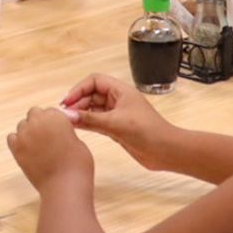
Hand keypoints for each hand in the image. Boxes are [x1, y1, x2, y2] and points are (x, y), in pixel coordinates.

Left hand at [7, 105, 93, 189]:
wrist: (65, 185)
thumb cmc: (77, 165)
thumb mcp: (78, 141)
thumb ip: (65, 131)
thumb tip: (59, 132)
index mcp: (55, 116)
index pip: (51, 111)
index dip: (55, 121)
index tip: (57, 130)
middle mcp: (38, 121)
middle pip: (34, 114)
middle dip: (40, 122)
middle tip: (48, 137)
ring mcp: (25, 134)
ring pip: (22, 125)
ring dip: (29, 131)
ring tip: (39, 146)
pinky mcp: (16, 148)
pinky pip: (12, 138)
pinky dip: (18, 142)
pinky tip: (27, 150)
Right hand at [61, 72, 177, 169]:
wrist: (167, 151)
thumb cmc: (147, 132)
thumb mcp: (116, 124)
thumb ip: (90, 119)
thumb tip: (67, 116)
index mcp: (121, 91)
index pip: (94, 81)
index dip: (79, 89)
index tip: (67, 102)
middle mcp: (118, 100)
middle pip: (92, 94)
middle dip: (78, 102)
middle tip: (65, 115)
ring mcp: (117, 114)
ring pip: (93, 109)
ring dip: (81, 113)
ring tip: (68, 122)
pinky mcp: (117, 128)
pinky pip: (97, 122)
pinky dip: (87, 123)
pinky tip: (77, 128)